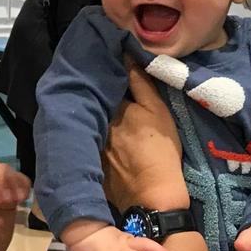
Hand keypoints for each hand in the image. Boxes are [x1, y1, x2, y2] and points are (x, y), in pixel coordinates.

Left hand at [104, 60, 188, 213]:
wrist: (153, 194)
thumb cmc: (160, 150)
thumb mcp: (158, 111)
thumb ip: (141, 83)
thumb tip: (126, 55)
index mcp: (113, 109)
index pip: (107, 87)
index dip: (111, 80)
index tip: (113, 71)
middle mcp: (96, 124)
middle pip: (97, 106)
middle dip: (100, 99)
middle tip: (110, 95)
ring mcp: (91, 145)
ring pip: (93, 124)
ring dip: (96, 118)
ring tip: (110, 119)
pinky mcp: (91, 164)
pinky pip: (89, 146)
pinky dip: (93, 140)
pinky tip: (101, 142)